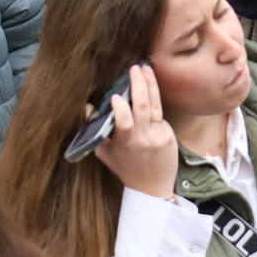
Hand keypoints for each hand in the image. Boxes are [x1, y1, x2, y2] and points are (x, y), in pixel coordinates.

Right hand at [92, 64, 177, 199]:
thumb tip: (88, 106)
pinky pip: (160, 114)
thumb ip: (96, 131)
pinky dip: (153, 101)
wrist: (152, 187)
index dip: (121, 109)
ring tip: (145, 68)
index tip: (115, 96)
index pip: (124, 123)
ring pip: (155, 105)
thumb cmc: (125, 168)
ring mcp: (158, 136)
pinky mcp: (168, 135)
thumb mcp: (104, 153)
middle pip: (143, 106)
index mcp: (125, 144)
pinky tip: (150, 87)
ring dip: (150, 84)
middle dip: (139, 84)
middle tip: (134, 68)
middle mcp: (143, 139)